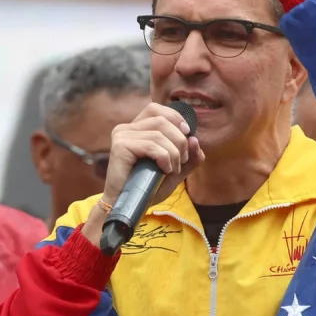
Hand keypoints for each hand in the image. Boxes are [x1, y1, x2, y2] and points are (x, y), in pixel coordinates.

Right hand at [80, 103, 204, 246]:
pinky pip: (151, 145)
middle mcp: (126, 128)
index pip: (156, 109)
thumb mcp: (174, 171)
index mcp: (136, 128)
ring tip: (173, 170)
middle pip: (162, 120)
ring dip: (174, 153)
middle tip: (182, 161)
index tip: (188, 134)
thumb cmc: (147, 188)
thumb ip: (188, 158)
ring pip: (159, 133)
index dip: (175, 118)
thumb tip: (195, 139)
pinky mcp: (120, 146)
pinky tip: (165, 170)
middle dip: (180, 140)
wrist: (127, 207)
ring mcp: (121, 136)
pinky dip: (165, 158)